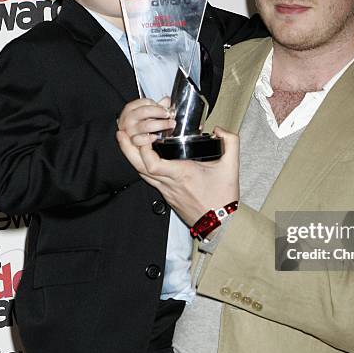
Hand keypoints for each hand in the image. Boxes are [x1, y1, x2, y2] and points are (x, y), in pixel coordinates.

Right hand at [116, 97, 174, 147]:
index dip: (157, 104)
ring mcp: (130, 130)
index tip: (165, 108)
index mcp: (130, 109)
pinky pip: (140, 140)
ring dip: (161, 124)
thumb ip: (156, 106)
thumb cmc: (139, 124)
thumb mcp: (147, 113)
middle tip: (169, 114)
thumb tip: (167, 100)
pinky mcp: (133, 142)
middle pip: (144, 111)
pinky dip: (148, 139)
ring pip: (146, 125)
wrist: (131, 142)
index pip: (145, 102)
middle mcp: (128, 119)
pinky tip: (156, 136)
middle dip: (159, 112)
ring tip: (170, 124)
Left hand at [117, 126, 239, 225]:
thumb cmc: (223, 198)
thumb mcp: (232, 167)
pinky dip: (142, 165)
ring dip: (132, 156)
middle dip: (127, 149)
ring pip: (141, 174)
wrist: (221, 223)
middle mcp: (170, 183)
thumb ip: (231, 142)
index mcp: (182, 174)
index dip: (144, 149)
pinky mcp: (167, 196)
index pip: (153, 164)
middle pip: (139, 167)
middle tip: (121, 133)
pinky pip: (149, 179)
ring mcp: (166, 191)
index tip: (147, 135)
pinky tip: (142, 157)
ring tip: (127, 140)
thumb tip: (219, 129)